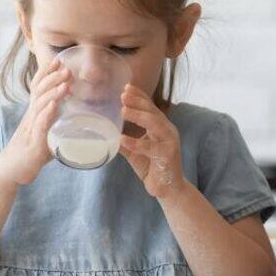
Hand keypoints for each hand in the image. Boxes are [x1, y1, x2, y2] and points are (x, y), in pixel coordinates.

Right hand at [0, 58, 70, 185]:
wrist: (10, 170)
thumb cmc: (30, 151)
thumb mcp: (45, 132)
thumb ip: (57, 123)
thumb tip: (76, 121)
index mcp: (34, 112)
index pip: (38, 87)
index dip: (46, 73)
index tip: (58, 60)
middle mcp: (31, 116)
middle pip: (39, 91)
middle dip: (53, 78)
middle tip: (67, 68)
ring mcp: (31, 128)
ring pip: (40, 105)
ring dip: (53, 93)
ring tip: (66, 84)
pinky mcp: (34, 142)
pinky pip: (40, 125)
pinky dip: (47, 114)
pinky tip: (54, 106)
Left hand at [119, 84, 188, 199]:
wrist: (168, 189)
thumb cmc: (153, 167)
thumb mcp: (135, 152)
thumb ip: (124, 142)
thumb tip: (106, 134)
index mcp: (161, 127)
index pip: (150, 107)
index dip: (139, 97)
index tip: (126, 87)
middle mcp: (167, 131)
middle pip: (153, 111)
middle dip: (138, 102)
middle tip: (123, 94)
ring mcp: (169, 142)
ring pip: (155, 124)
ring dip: (138, 116)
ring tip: (122, 110)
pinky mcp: (167, 155)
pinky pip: (150, 147)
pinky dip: (136, 143)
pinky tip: (122, 139)